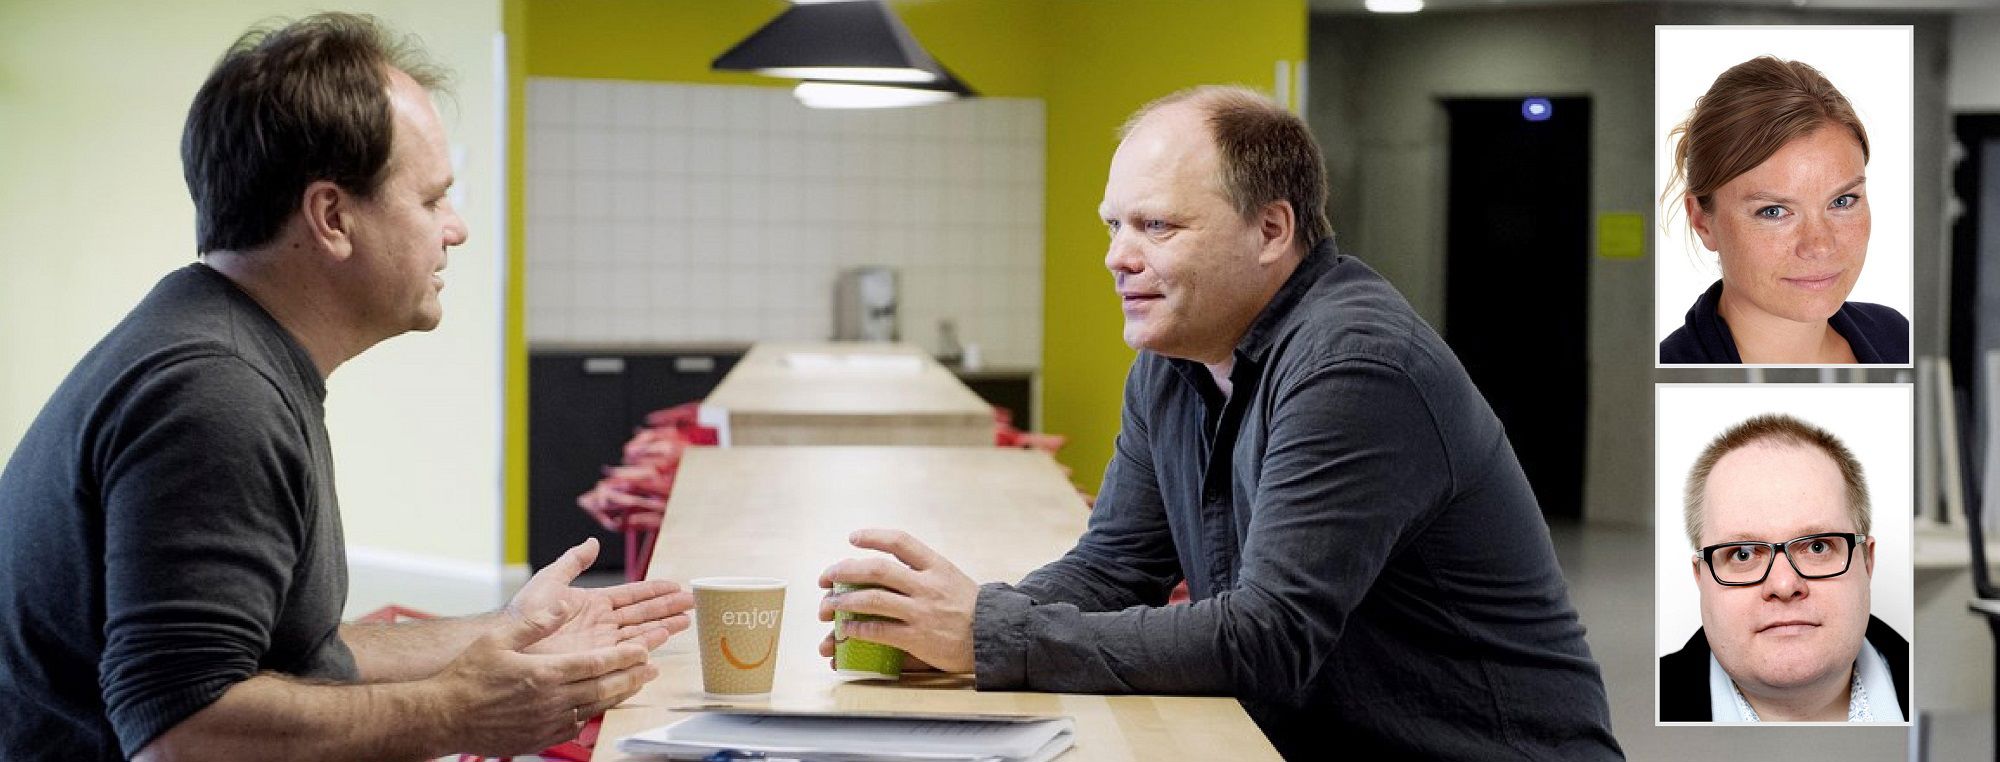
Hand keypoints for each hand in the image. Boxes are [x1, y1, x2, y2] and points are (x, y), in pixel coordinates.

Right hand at [431, 601, 659, 755]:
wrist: (444, 717)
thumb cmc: (467, 677)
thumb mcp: (499, 639)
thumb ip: (536, 622)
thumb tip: (563, 604)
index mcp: (545, 675)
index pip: (597, 664)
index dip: (626, 657)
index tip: (645, 650)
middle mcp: (551, 701)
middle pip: (605, 688)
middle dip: (633, 676)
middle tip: (652, 667)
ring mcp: (547, 722)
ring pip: (594, 708)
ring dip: (619, 695)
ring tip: (636, 684)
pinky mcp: (540, 738)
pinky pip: (576, 726)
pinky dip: (593, 713)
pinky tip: (599, 705)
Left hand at [508, 538, 693, 654]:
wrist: (508, 645)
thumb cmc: (522, 615)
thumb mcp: (549, 581)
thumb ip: (573, 562)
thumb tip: (592, 543)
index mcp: (594, 604)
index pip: (632, 595)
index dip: (655, 590)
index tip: (676, 585)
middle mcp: (602, 625)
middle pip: (643, 614)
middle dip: (668, 608)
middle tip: (692, 603)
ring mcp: (601, 645)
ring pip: (640, 633)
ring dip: (663, 627)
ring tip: (686, 621)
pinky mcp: (597, 662)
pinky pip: (625, 654)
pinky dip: (645, 648)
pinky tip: (661, 643)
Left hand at [817, 529, 978, 673]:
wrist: (995, 636)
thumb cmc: (970, 608)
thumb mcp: (951, 578)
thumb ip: (922, 573)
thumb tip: (883, 569)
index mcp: (937, 566)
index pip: (901, 541)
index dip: (873, 536)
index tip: (852, 538)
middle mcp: (927, 585)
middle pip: (878, 569)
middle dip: (845, 570)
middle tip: (827, 576)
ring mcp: (922, 611)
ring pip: (872, 599)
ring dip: (844, 601)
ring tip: (828, 605)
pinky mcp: (918, 637)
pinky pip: (879, 630)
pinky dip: (858, 628)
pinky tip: (846, 628)